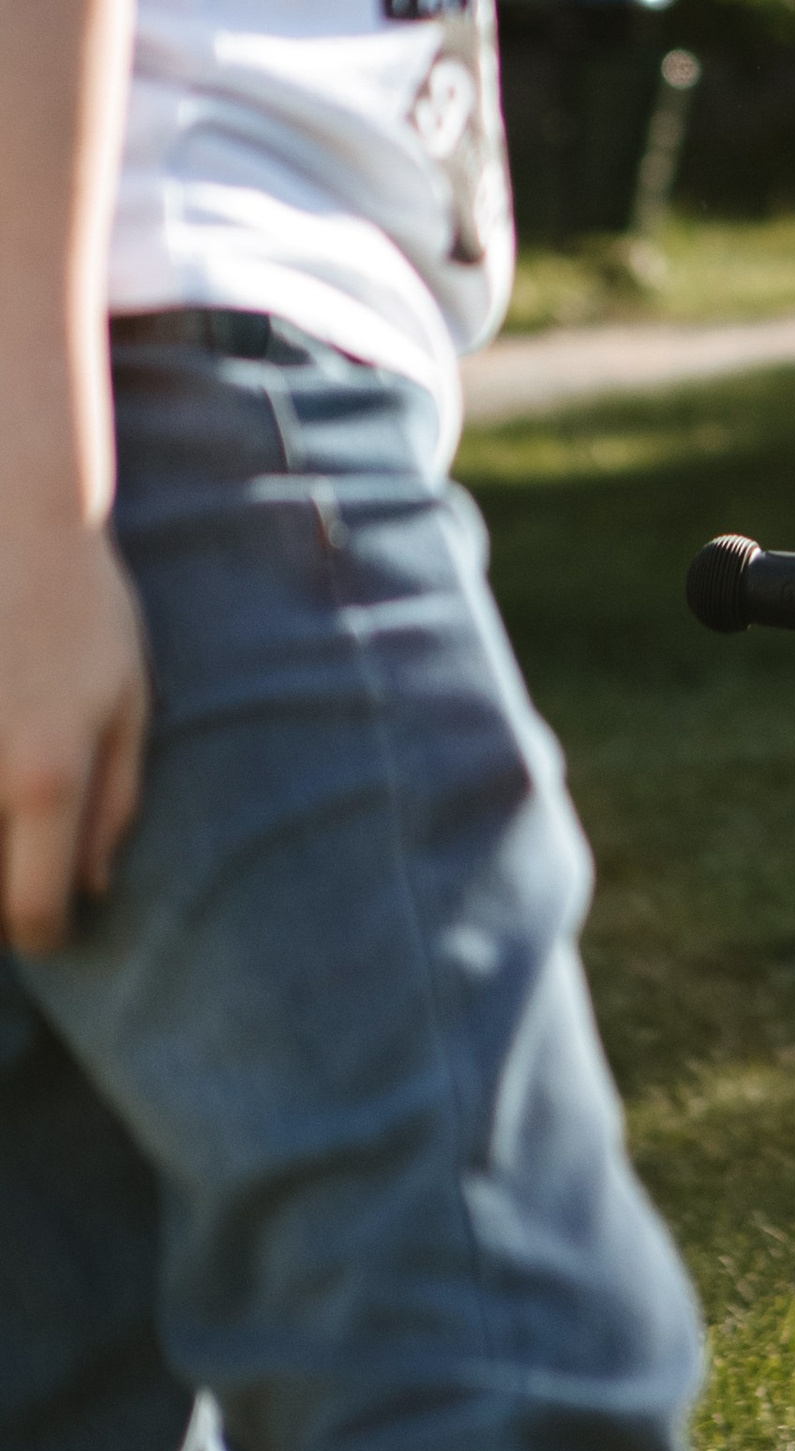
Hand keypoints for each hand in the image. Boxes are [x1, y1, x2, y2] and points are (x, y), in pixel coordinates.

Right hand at [0, 519, 148, 954]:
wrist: (11, 518)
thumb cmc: (82, 607)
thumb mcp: (127, 699)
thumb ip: (116, 801)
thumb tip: (93, 887)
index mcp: (48, 775)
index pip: (31, 908)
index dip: (42, 931)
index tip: (48, 924)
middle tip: (21, 874)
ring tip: (11, 812)